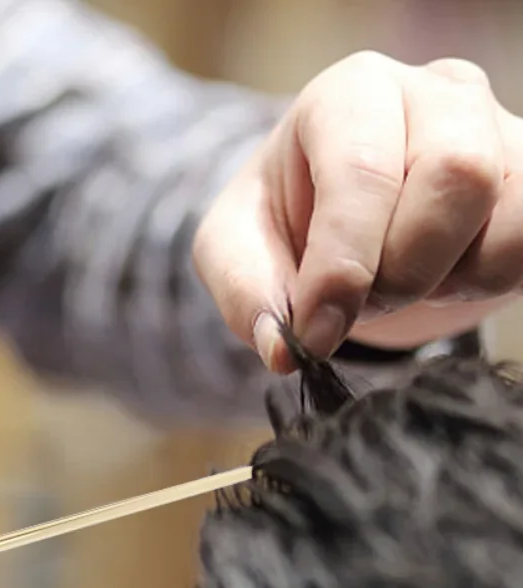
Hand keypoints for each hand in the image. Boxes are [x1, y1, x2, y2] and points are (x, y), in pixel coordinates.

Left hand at [193, 52, 522, 371]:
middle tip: (358, 302)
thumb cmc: (283, 219)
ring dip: (441, 279)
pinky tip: (436, 274)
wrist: (333, 210)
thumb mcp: (235, 249)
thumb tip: (284, 350)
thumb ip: (246, 293)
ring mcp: (495, 128)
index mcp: (348, 95)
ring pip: (505, 210)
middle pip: (453, 176)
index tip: (316, 332)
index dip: (342, 265)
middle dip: (398, 271)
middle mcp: (434, 93)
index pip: (363, 169)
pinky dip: (480, 281)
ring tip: (391, 283)